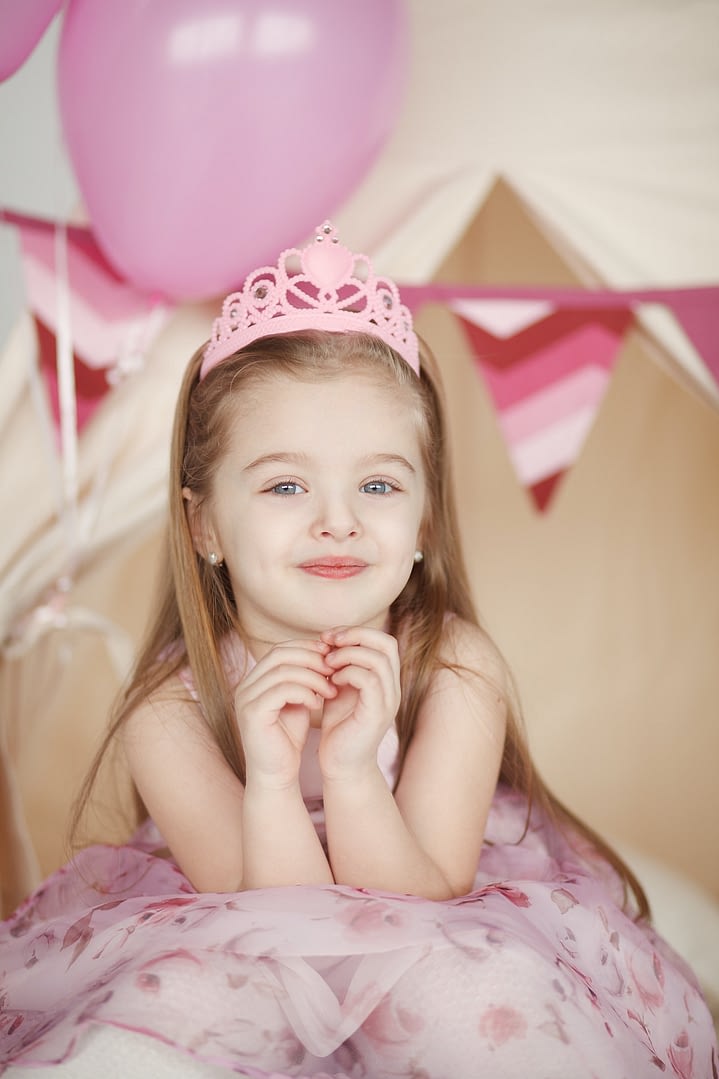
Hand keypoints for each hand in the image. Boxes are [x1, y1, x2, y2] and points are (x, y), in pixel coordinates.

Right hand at [234, 640, 337, 788]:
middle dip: (311, 658)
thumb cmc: (288, 739)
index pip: (280, 650)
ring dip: (312, 677)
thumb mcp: (298, 701)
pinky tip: (317, 703)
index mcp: (254, 680)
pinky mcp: (252, 713)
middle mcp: (245, 686)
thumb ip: (304, 679)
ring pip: (283, 671)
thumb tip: (324, 654)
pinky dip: (304, 692)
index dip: (306, 648)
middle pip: (279, 654)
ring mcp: (245, 699)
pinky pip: (282, 690)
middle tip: (334, 670)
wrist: (276, 775)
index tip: (331, 657)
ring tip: (330, 690)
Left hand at [318, 626, 400, 780]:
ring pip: (378, 659)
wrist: (342, 765)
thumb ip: (340, 666)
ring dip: (348, 654)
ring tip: (327, 663)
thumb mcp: (340, 689)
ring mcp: (388, 701)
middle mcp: (393, 688)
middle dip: (355, 636)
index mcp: (386, 680)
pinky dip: (347, 673)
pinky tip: (331, 681)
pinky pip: (368, 680)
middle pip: (386, 643)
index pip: (383, 640)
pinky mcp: (377, 714)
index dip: (357, 632)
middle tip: (329, 642)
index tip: (329, 637)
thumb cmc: (339, 727)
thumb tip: (328, 638)